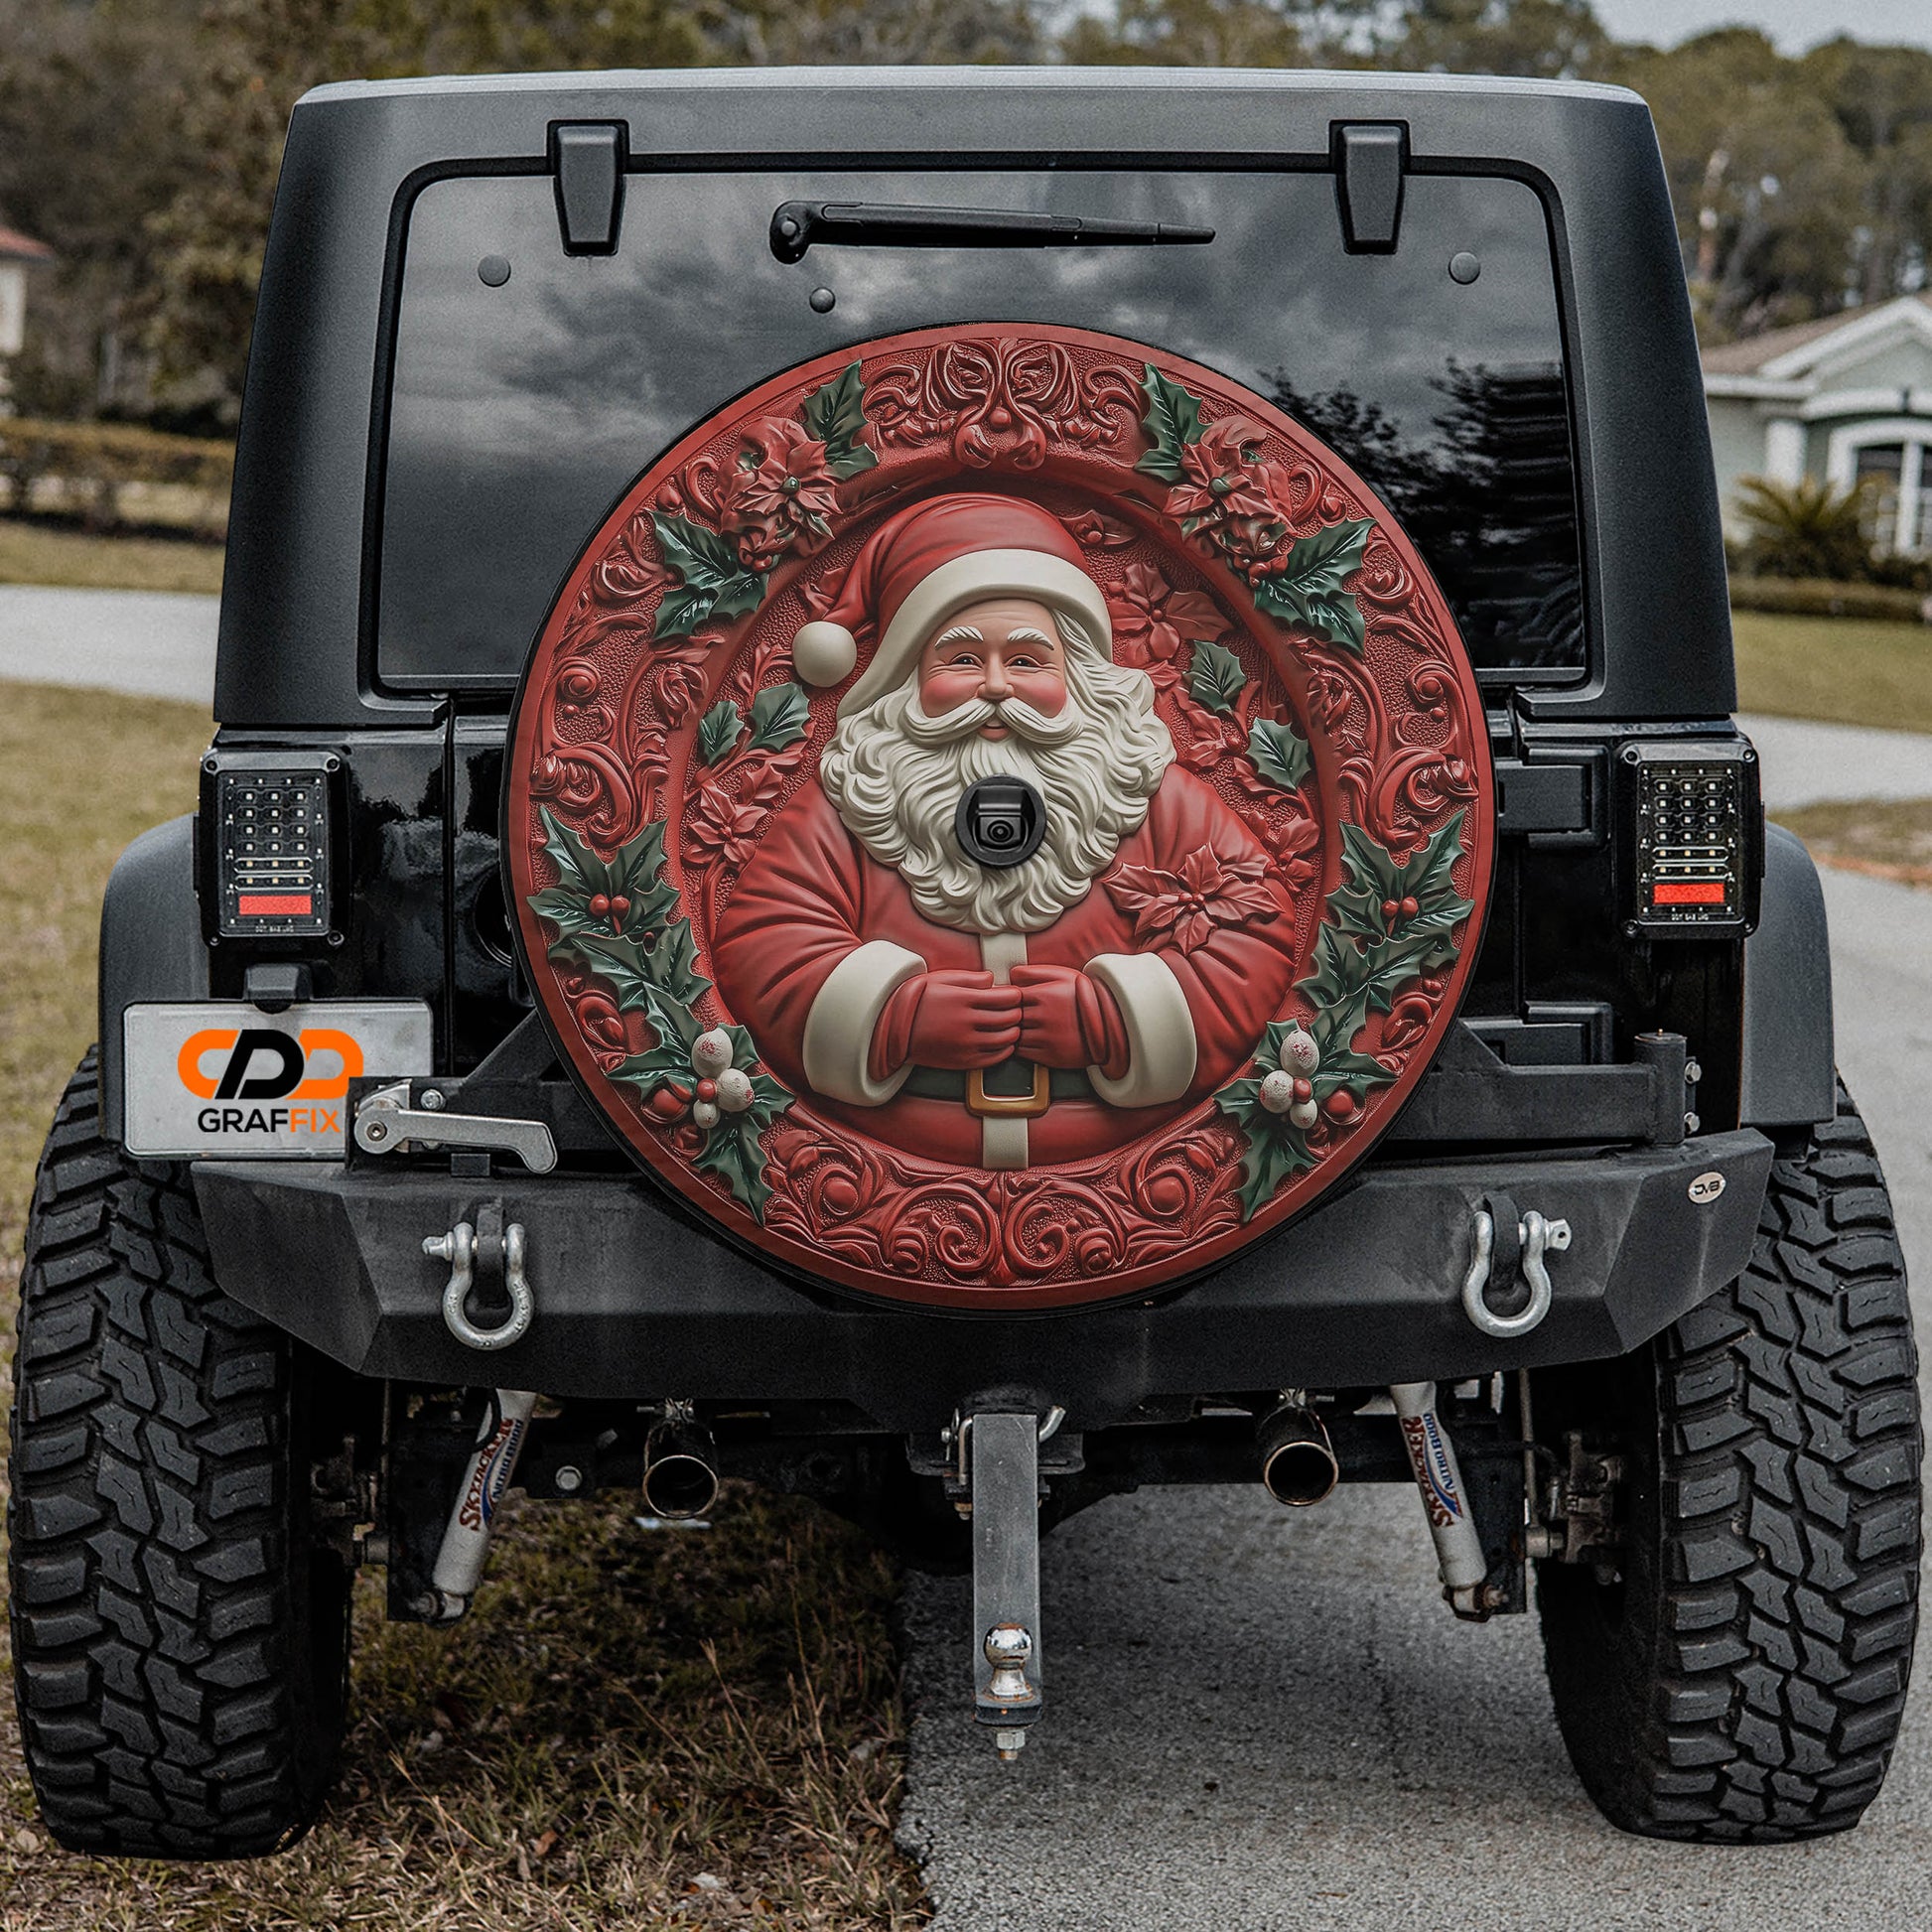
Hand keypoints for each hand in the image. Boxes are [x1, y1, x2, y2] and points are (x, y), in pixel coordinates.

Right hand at [903, 970, 1022, 1070]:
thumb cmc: (917, 999)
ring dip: (1013, 1031)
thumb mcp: (940, 979)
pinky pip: (995, 1058)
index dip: (1015, 995)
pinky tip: (1002, 1042)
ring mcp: (965, 1044)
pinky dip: (1005, 1049)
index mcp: (963, 999)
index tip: (1012, 994)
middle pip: (1010, 1018)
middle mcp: (966, 1023)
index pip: (1006, 998)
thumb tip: (993, 979)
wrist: (892, 1027)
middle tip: (1015, 1009)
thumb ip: (970, 978)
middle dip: (1017, 1012)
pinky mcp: (962, 1061)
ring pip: (1006, 1039)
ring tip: (1009, 1025)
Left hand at [1009, 965, 1094, 1068]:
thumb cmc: (1085, 997)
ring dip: (1014, 1030)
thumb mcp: (1064, 975)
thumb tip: (1011, 975)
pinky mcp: (1049, 1055)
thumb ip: (1035, 972)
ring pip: (1013, 1034)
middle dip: (1010, 1013)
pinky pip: (1021, 1051)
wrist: (1110, 1024)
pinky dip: (1020, 1045)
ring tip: (1025, 1024)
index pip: (1008, 996)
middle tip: (1016, 1011)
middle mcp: (1043, 1017)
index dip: (1009, 997)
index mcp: (1044, 995)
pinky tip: (1029, 1037)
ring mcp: (1046, 1038)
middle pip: (1009, 1015)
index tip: (1012, 998)